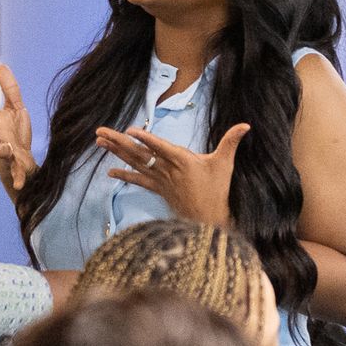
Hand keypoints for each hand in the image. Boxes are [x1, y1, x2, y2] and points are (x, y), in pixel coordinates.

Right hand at [0, 64, 35, 200]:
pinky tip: (18, 185)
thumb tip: (0, 65)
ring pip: (1, 151)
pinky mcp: (19, 166)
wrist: (24, 163)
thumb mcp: (16, 108)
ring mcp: (8, 153)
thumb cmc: (16, 135)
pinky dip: (18, 179)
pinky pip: (18, 173)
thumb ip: (9, 88)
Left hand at [95, 122, 247, 226]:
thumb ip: (231, 141)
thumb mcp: (225, 164)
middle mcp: (167, 169)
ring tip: (98, 141)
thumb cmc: (218, 191)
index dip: (145, 139)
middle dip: (118, 141)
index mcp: (181, 160)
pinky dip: (124, 176)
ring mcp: (160, 180)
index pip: (160, 147)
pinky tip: (109, 173)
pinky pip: (138, 181)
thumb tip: (247, 125)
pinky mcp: (159, 189)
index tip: (129, 130)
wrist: (209, 220)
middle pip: (138, 153)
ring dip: (115, 152)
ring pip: (134, 163)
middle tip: (99, 130)